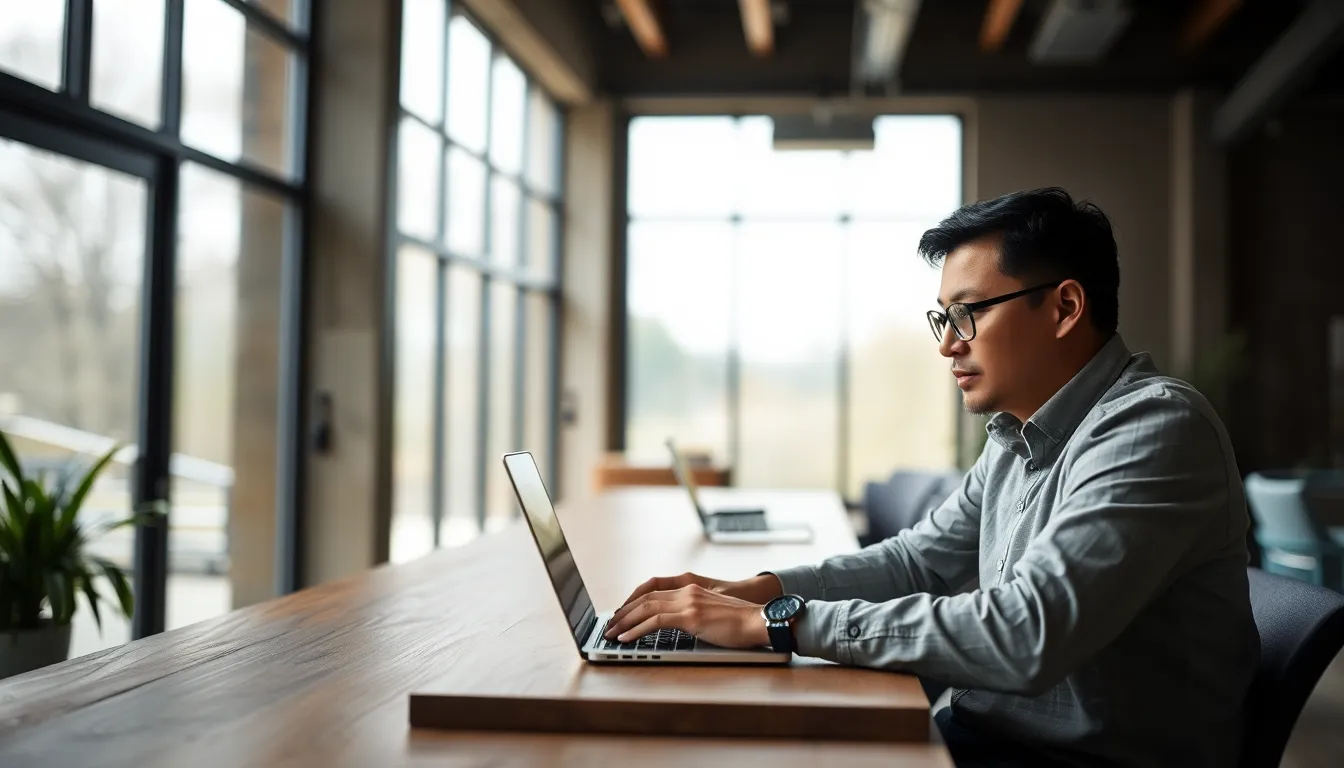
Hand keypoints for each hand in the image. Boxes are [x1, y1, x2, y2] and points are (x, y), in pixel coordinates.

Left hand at [603, 583, 770, 648]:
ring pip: (646, 609)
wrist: (760, 621)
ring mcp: (688, 602)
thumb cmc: (740, 624)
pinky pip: (655, 622)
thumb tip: (676, 627)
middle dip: (623, 613)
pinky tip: (626, 639)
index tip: (621, 614)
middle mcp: (687, 591)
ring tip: (611, 634)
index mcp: (691, 588)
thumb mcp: (711, 614)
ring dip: (624, 622)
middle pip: (645, 598)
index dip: (633, 602)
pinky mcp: (691, 617)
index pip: (653, 591)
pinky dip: (636, 630)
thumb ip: (693, 614)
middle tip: (609, 625)